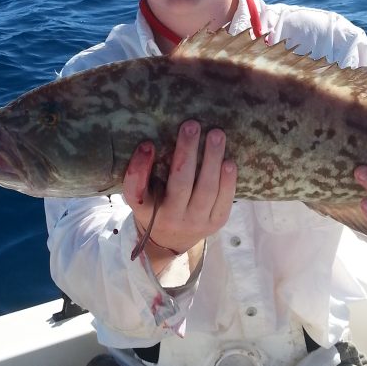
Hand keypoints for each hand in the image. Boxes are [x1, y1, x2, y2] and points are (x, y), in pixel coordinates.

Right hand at [123, 120, 236, 259]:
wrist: (172, 240)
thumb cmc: (156, 206)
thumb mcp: (141, 194)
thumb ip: (140, 173)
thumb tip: (151, 144)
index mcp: (147, 210)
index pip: (137, 191)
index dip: (140, 169)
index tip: (147, 144)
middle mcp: (171, 219)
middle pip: (180, 185)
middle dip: (186, 152)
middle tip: (192, 125)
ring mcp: (196, 222)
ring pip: (206, 191)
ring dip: (212, 160)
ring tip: (216, 134)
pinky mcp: (216, 223)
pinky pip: (224, 201)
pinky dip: (228, 181)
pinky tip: (229, 161)